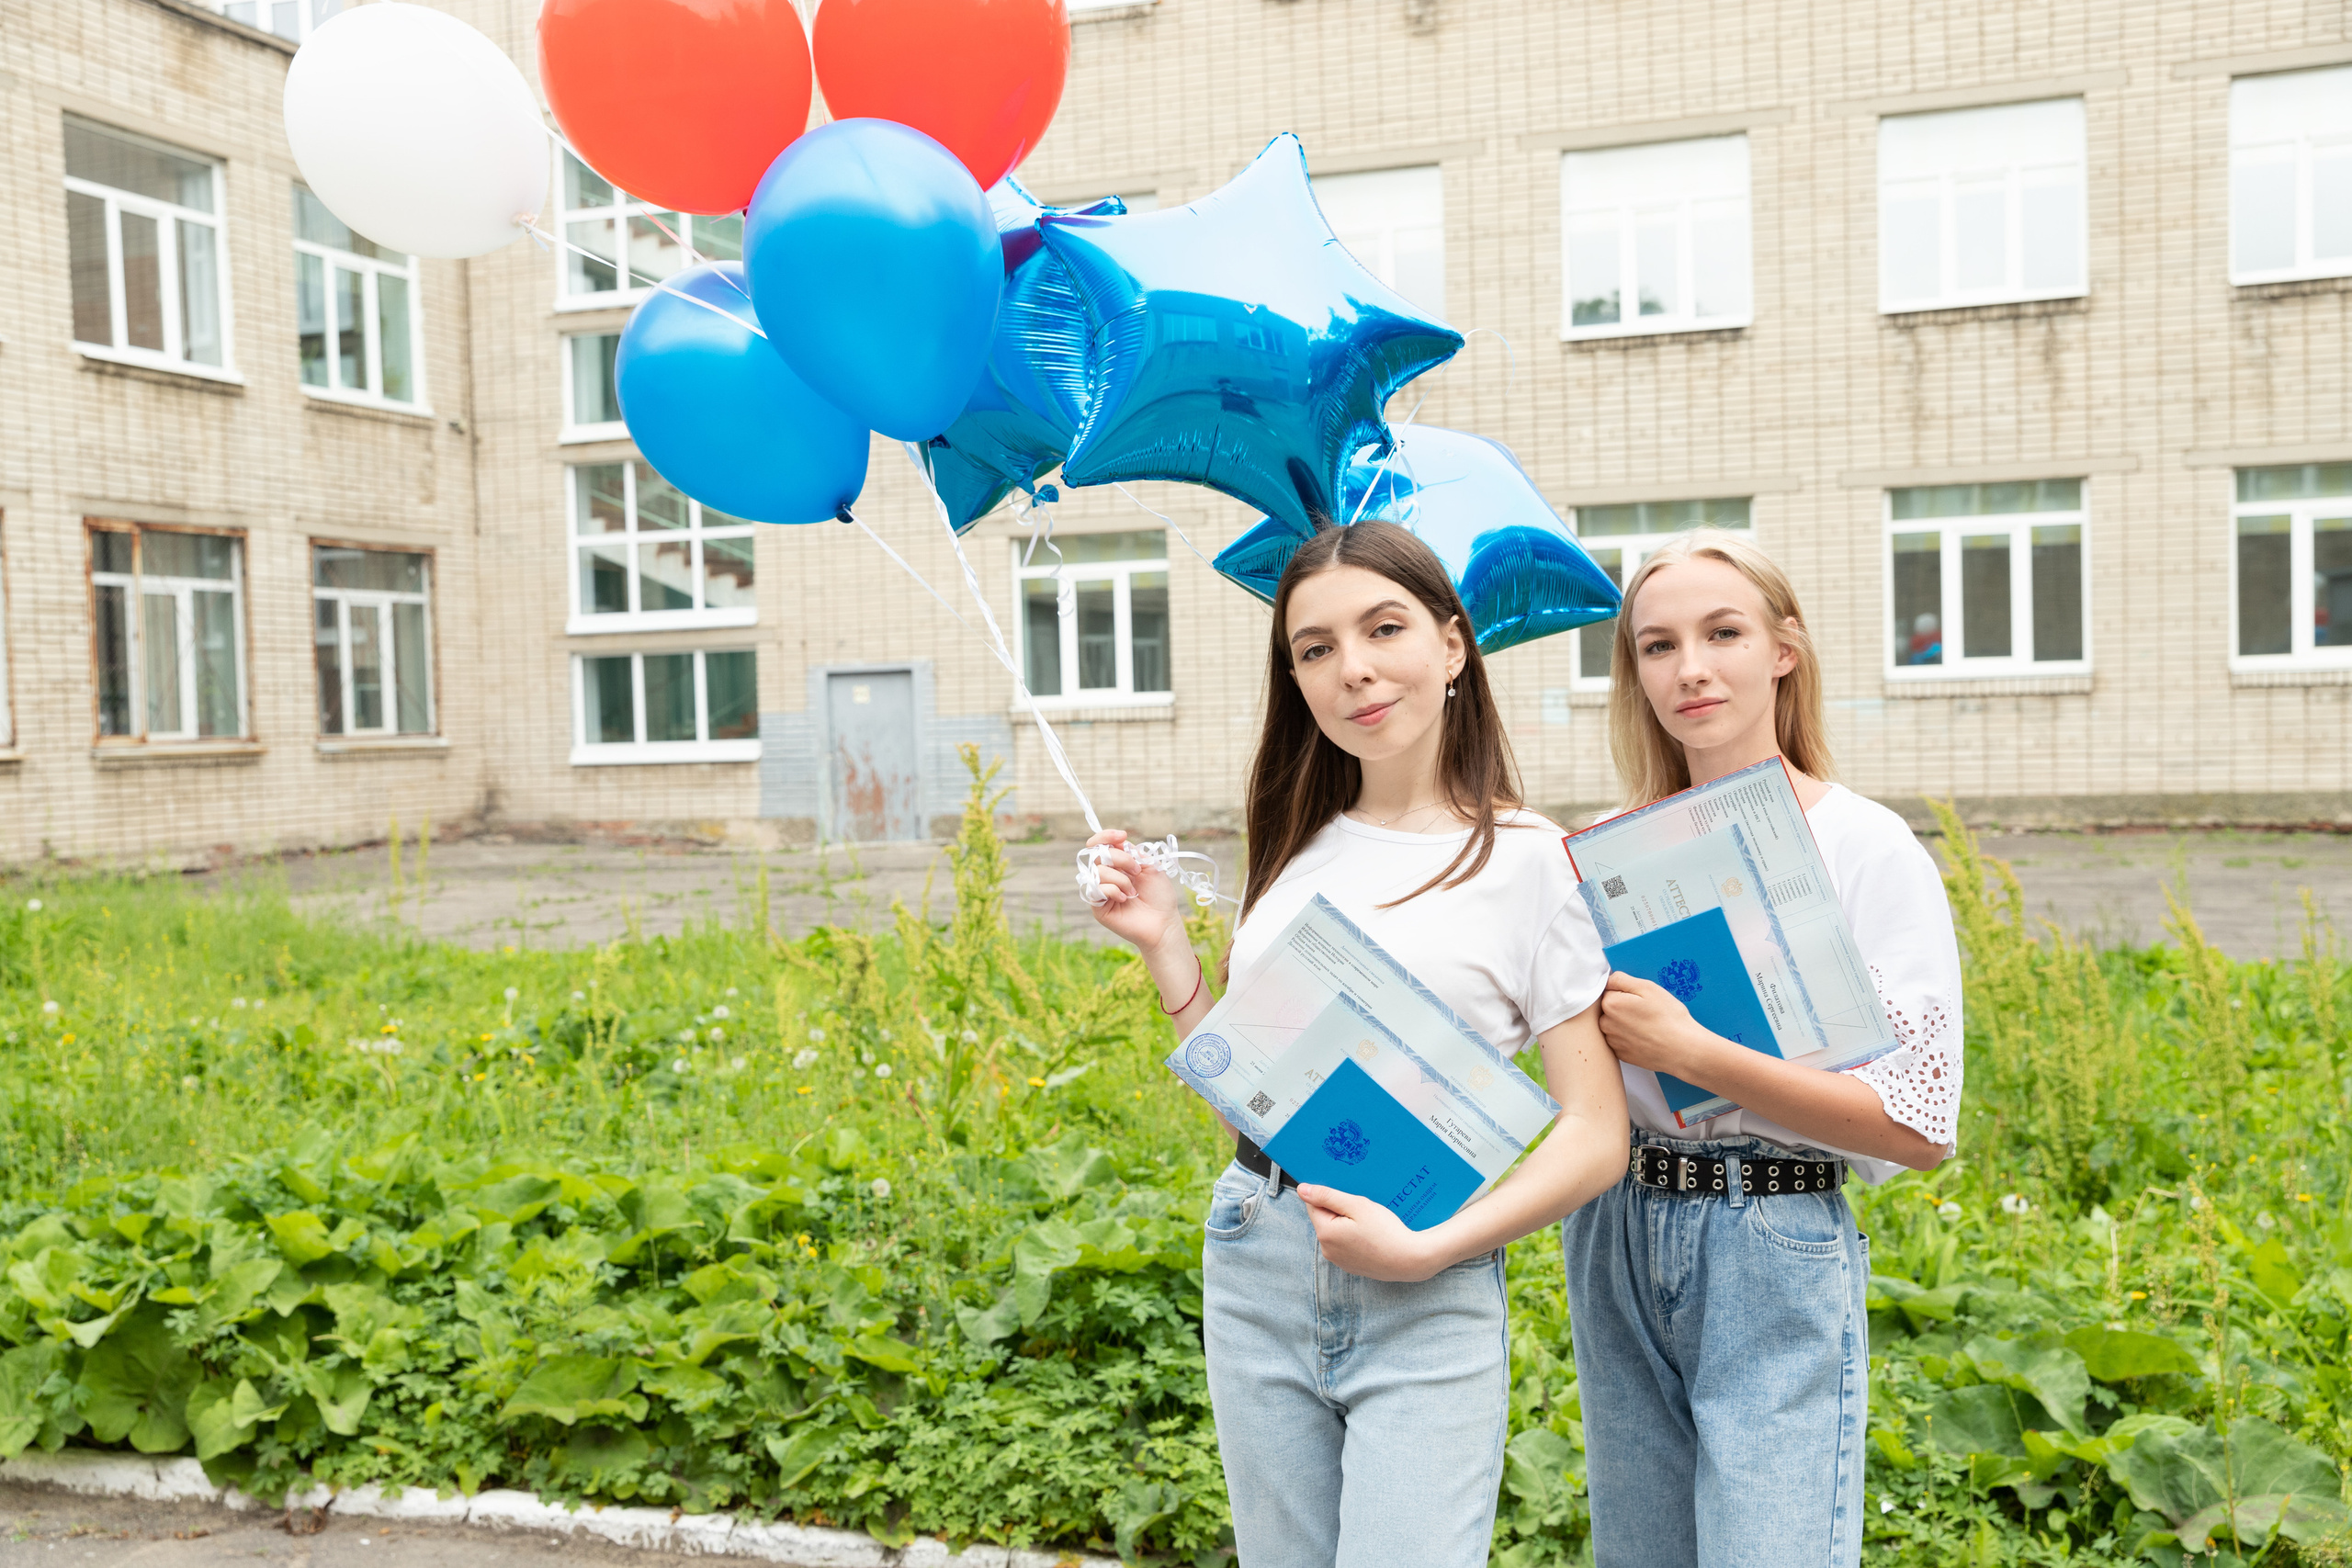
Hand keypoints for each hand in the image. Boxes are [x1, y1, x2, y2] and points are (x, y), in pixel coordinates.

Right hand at [1082, 828, 1186, 956]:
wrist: (1164, 922)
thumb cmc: (1159, 896)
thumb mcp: (1149, 866)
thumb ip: (1132, 852)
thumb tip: (1118, 841)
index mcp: (1116, 865)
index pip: (1099, 844)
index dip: (1105, 836)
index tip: (1122, 836)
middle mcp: (1106, 876)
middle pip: (1097, 854)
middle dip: (1120, 859)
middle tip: (1136, 871)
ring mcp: (1100, 891)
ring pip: (1097, 871)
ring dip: (1120, 879)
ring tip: (1133, 891)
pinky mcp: (1098, 907)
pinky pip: (1096, 889)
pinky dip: (1113, 890)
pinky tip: (1125, 899)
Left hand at [1295, 1184, 1443, 1281]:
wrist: (1410, 1260)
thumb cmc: (1386, 1232)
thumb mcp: (1357, 1206)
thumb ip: (1327, 1196)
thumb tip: (1302, 1190)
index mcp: (1325, 1233)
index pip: (1314, 1205)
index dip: (1329, 1195)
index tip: (1346, 1192)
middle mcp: (1327, 1249)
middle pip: (1325, 1218)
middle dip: (1340, 1208)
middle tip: (1362, 1206)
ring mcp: (1339, 1260)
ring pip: (1336, 1231)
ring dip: (1348, 1222)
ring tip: (1369, 1220)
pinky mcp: (1351, 1265)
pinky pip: (1346, 1244)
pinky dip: (1355, 1236)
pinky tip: (1372, 1233)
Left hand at [1596, 971, 1718, 1079]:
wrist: (1683, 1049)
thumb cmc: (1669, 1018)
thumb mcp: (1648, 988)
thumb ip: (1622, 979)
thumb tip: (1608, 980)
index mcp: (1611, 1004)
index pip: (1609, 990)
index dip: (1626, 992)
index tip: (1640, 998)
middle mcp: (1606, 1024)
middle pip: (1609, 1009)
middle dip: (1623, 1007)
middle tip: (1646, 1011)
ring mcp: (1613, 1041)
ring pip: (1614, 1025)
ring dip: (1625, 1023)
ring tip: (1647, 1025)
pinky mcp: (1621, 1054)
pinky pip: (1620, 1041)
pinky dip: (1630, 1038)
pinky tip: (1646, 1037)